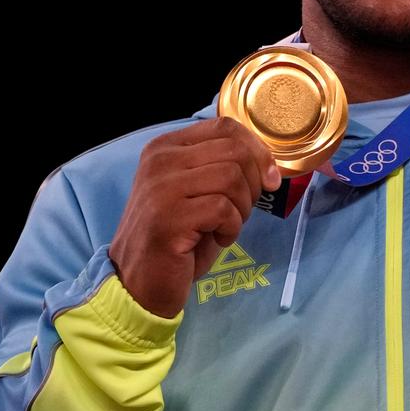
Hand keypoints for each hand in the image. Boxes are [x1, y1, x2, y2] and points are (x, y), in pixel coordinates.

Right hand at [107, 117, 282, 318]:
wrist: (140, 284)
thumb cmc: (178, 240)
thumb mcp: (199, 194)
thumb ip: (223, 168)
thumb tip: (269, 166)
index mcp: (166, 147)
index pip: (225, 126)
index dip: (257, 150)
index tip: (269, 178)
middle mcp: (160, 160)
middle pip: (234, 150)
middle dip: (253, 183)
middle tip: (241, 210)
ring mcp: (161, 187)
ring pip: (231, 177)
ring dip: (242, 208)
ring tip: (225, 226)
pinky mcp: (168, 217)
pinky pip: (223, 209)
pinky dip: (231, 228)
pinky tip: (217, 239)